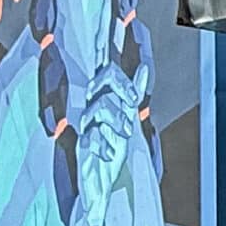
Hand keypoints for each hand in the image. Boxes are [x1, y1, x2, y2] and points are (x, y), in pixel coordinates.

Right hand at [73, 61, 139, 213]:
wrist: (100, 184)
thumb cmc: (111, 150)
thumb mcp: (127, 120)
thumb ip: (132, 95)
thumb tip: (143, 69)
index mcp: (103, 101)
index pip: (102, 71)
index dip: (100, 51)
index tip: (103, 41)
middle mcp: (92, 110)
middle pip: (101, 80)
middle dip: (121, 85)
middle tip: (133, 100)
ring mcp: (87, 127)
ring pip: (99, 106)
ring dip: (117, 117)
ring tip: (125, 133)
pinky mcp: (82, 147)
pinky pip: (91, 137)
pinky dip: (104, 145)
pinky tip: (108, 154)